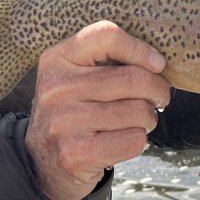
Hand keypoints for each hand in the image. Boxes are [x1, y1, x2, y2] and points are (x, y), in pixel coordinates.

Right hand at [25, 20, 170, 199]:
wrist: (41, 162)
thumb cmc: (72, 112)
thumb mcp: (74, 77)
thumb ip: (106, 61)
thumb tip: (157, 62)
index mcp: (57, 59)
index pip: (107, 36)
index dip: (140, 49)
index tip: (157, 64)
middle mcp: (57, 88)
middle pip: (133, 78)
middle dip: (158, 90)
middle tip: (158, 98)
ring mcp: (64, 122)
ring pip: (138, 111)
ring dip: (149, 118)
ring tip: (138, 121)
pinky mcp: (75, 154)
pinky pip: (132, 140)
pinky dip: (138, 141)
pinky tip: (124, 140)